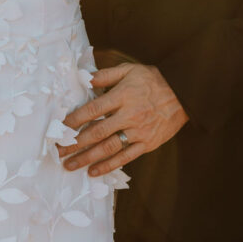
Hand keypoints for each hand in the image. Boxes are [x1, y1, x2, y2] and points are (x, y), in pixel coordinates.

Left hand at [57, 63, 187, 175]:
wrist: (184, 93)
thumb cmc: (153, 80)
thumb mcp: (129, 70)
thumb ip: (105, 75)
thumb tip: (84, 78)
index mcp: (122, 96)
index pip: (93, 109)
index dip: (74, 120)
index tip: (60, 128)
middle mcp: (129, 115)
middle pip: (97, 132)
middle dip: (74, 143)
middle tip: (58, 152)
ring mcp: (139, 131)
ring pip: (108, 148)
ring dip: (87, 158)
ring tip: (70, 165)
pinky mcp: (147, 143)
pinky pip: (126, 157)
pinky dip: (109, 166)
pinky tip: (94, 171)